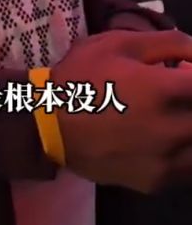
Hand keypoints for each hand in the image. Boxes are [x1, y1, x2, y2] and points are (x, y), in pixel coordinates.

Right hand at [51, 29, 191, 192]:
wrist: (48, 124)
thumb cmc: (81, 77)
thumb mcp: (117, 44)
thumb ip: (166, 43)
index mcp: (161, 90)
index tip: (184, 72)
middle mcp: (171, 129)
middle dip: (191, 100)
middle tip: (177, 92)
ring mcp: (166, 161)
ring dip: (189, 127)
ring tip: (173, 116)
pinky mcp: (157, 182)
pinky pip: (189, 170)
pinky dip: (186, 152)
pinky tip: (168, 140)